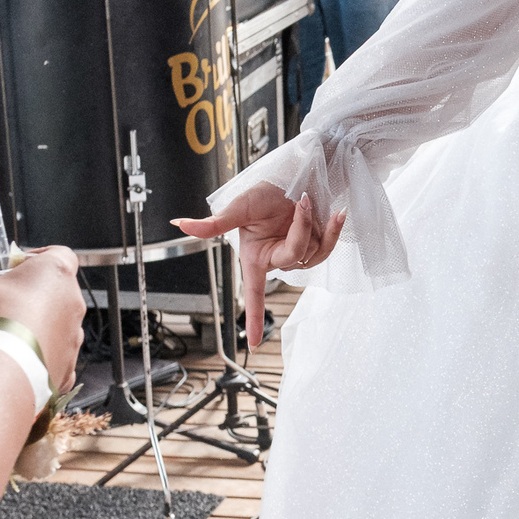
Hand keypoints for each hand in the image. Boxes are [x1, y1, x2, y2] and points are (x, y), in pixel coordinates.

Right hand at [0, 246, 84, 393]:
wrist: (3, 371)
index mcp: (56, 273)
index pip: (59, 254)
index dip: (38, 258)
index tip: (18, 265)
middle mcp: (73, 302)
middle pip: (58, 291)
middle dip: (35, 294)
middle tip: (6, 301)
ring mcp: (73, 335)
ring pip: (58, 324)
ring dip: (39, 324)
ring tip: (9, 333)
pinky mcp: (69, 365)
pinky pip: (56, 354)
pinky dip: (41, 354)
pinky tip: (18, 357)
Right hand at [172, 185, 345, 346]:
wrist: (294, 173)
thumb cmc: (264, 192)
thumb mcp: (238, 208)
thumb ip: (214, 224)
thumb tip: (179, 225)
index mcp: (256, 257)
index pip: (253, 293)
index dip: (253, 318)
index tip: (253, 344)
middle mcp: (277, 258)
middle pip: (295, 257)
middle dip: (300, 230)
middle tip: (301, 202)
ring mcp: (299, 252)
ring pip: (314, 253)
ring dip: (316, 226)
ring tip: (309, 201)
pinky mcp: (318, 242)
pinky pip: (328, 245)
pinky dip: (334, 230)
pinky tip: (338, 215)